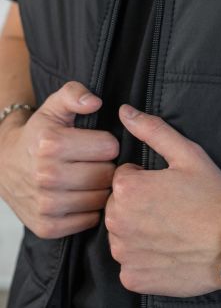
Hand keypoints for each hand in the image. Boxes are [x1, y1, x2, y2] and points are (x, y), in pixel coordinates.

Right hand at [0, 81, 118, 238]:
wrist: (4, 164)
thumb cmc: (39, 134)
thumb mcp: (54, 106)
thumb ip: (75, 94)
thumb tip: (95, 102)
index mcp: (51, 143)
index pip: (109, 147)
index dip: (107, 144)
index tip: (95, 144)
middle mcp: (46, 175)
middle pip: (107, 175)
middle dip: (105, 166)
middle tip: (93, 163)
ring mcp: (45, 204)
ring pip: (101, 199)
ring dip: (100, 189)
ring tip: (87, 179)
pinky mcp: (47, 227)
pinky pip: (90, 220)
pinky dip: (90, 210)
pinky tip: (79, 197)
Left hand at [105, 105, 220, 296]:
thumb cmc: (212, 197)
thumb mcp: (188, 154)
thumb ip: (153, 130)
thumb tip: (125, 112)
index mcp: (127, 189)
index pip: (124, 177)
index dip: (147, 178)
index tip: (168, 186)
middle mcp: (117, 222)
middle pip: (119, 205)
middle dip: (139, 203)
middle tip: (172, 206)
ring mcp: (124, 253)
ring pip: (122, 234)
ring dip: (139, 229)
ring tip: (172, 227)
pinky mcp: (133, 277)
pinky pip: (130, 262)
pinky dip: (145, 257)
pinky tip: (168, 249)